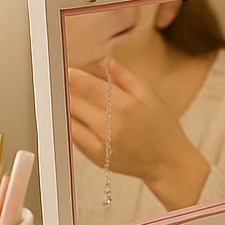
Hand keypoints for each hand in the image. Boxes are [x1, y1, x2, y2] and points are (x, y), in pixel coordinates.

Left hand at [67, 57, 210, 210]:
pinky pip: (72, 136)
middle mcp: (111, 124)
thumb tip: (105, 61)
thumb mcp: (150, 96)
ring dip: (62, 107)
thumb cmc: (161, 127)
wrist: (167, 162)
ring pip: (69, 119)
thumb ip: (126, 76)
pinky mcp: (95, 156)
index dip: (70, 76)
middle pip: (73, 101)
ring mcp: (101, 142)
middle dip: (62, 89)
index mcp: (125, 104)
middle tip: (56, 81)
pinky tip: (70, 116)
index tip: (62, 69)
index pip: (86, 85)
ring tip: (61, 98)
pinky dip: (68, 124)